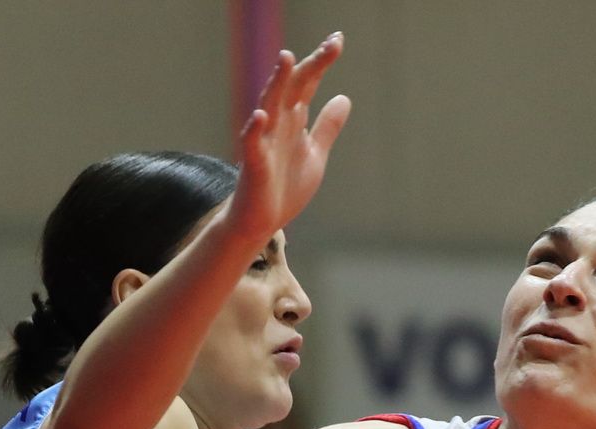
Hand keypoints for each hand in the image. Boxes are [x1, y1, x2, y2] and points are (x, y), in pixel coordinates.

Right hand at [222, 33, 351, 244]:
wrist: (260, 222)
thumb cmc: (284, 187)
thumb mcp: (315, 155)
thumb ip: (327, 127)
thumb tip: (344, 97)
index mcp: (294, 121)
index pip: (308, 84)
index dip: (322, 62)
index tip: (337, 40)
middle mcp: (278, 125)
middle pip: (293, 87)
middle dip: (311, 65)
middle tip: (332, 44)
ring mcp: (264, 143)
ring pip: (269, 106)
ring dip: (277, 83)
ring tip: (286, 59)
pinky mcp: (254, 165)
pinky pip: (252, 145)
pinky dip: (255, 130)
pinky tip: (261, 116)